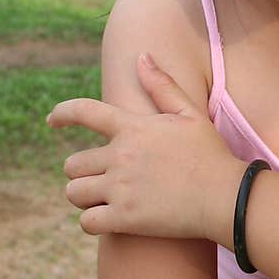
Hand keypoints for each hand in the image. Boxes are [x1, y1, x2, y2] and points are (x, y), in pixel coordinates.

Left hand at [46, 53, 243, 240]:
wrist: (227, 198)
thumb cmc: (211, 155)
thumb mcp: (190, 114)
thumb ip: (162, 86)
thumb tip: (141, 56)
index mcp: (132, 128)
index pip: (84, 112)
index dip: (62, 114)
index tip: (51, 121)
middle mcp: (120, 156)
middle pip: (73, 164)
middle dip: (81, 172)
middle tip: (98, 180)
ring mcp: (120, 188)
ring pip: (74, 192)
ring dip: (84, 197)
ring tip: (101, 200)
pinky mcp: (124, 218)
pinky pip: (87, 221)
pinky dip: (92, 222)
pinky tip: (106, 221)